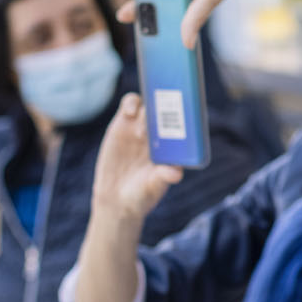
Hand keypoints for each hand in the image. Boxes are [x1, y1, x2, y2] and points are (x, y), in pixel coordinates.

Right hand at [92, 94, 180, 219]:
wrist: (116, 199)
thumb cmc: (141, 194)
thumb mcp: (152, 187)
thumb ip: (163, 177)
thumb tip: (176, 173)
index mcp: (173, 146)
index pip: (184, 123)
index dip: (186, 114)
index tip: (184, 113)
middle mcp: (159, 134)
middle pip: (166, 108)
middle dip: (166, 106)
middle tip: (160, 119)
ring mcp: (140, 127)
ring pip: (148, 103)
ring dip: (148, 107)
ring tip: (142, 130)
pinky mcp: (122, 125)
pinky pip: (129, 105)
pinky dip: (131, 103)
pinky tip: (131, 112)